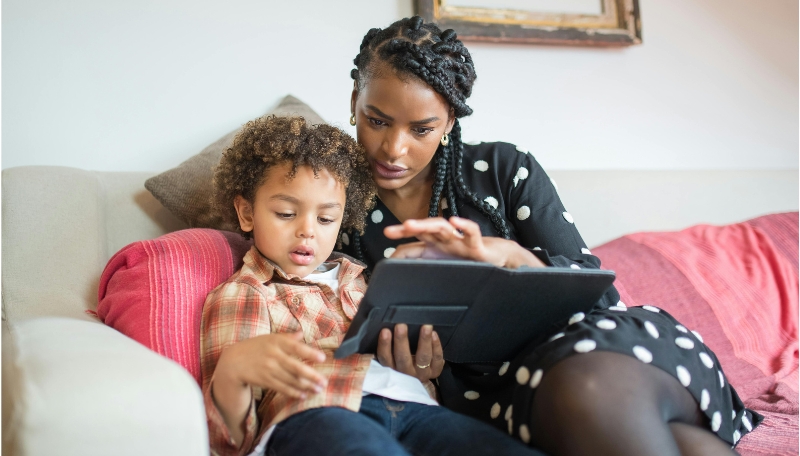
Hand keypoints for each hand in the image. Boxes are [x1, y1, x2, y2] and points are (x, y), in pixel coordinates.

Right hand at [215, 331, 327, 399]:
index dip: (309, 353)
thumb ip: (287, 337)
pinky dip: (293, 392)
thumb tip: (302, 333)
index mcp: (276, 342)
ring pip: (290, 380)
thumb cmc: (255, 347)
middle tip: (324, 382)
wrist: (233, 361)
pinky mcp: (264, 380)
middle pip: (295, 367)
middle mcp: (273, 355)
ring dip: (305, 386)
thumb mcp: (269, 338)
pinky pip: (281, 388)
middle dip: (312, 376)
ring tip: (318, 390)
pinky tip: (303, 395)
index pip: (296, 347)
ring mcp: (268, 369)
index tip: (323, 358)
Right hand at [376, 324, 444, 381]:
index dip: (384, 345)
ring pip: (423, 358)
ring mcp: (422, 373)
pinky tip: (434, 334)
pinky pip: (437, 359)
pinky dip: (436, 346)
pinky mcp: (435, 371)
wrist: (419, 377)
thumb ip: (387, 348)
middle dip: (401, 341)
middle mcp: (406, 373)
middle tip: (401, 325)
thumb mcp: (392, 359)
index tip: (385, 331)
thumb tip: (382, 330)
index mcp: (392, 370)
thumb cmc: (402, 361)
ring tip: (425, 326)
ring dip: (424, 341)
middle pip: (403, 358)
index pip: (385, 358)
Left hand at [384, 216, 544, 268]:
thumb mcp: (442, 265)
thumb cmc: (469, 260)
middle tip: (388, 231)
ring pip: (442, 228)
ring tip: (410, 225)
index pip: (413, 245)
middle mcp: (445, 241)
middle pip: (424, 230)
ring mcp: (460, 242)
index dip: (398, 246)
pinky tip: (455, 221)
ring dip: (425, 225)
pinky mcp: (477, 246)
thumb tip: (396, 268)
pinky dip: (464, 226)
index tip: (384, 255)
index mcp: (436, 247)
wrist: (499, 259)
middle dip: (407, 229)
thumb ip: (421, 265)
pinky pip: (471, 232)